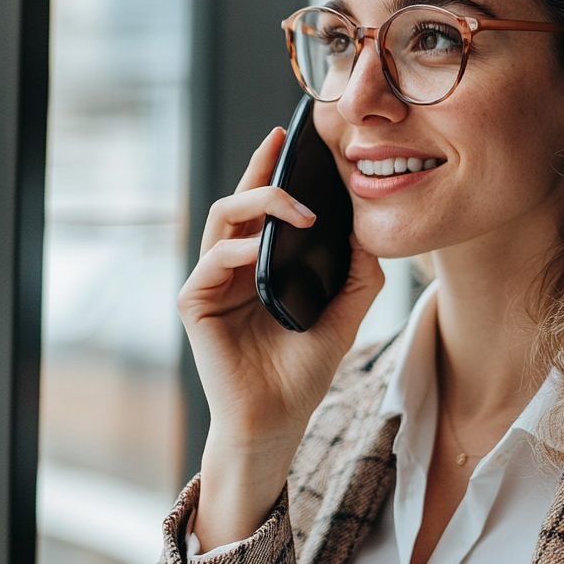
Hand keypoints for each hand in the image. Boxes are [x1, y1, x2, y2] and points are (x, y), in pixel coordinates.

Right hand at [178, 127, 383, 548]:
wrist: (278, 422)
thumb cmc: (303, 372)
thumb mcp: (344, 315)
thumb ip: (357, 275)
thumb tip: (367, 231)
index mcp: (264, 266)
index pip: (267, 210)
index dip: (277, 173)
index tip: (297, 141)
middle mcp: (234, 268)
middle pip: (240, 202)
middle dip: (260, 168)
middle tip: (283, 144)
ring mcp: (213, 284)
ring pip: (222, 220)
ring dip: (258, 204)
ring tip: (299, 208)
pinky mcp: (197, 305)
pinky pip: (211, 262)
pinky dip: (237, 251)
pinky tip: (262, 251)